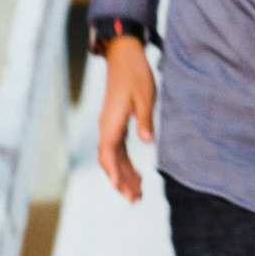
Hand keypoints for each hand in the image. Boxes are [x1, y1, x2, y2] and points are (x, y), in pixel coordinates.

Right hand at [97, 35, 155, 201]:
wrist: (124, 56)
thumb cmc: (136, 74)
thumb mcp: (145, 96)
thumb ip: (146, 120)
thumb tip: (148, 142)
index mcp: (111, 123)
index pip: (108, 154)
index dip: (115, 172)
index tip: (123, 188)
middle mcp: (106, 127)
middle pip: (110, 161)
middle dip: (121, 181)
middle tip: (135, 199)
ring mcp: (109, 125)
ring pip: (113, 157)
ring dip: (124, 174)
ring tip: (137, 192)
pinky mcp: (115, 123)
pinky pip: (117, 149)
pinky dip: (125, 162)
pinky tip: (136, 172)